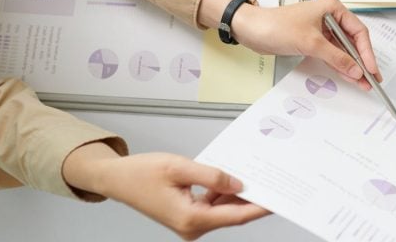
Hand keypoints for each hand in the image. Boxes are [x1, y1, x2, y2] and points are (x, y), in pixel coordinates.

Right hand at [63, 143, 268, 239]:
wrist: (117, 179)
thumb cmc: (141, 173)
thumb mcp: (180, 167)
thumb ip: (213, 176)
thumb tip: (239, 185)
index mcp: (191, 219)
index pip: (236, 216)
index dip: (259, 207)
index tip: (278, 199)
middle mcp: (191, 227)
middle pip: (232, 214)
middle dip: (252, 198)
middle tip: (272, 181)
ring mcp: (190, 224)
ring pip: (224, 210)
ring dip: (238, 195)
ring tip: (257, 176)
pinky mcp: (187, 216)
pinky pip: (213, 206)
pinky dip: (224, 194)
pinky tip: (233, 180)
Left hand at [199, 0, 380, 90]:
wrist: (252, 30)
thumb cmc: (275, 25)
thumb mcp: (310, 42)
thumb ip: (336, 57)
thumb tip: (355, 68)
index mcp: (333, 7)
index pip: (358, 31)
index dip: (367, 52)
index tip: (371, 68)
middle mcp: (330, 16)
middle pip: (353, 41)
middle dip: (362, 60)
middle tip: (372, 78)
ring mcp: (322, 29)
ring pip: (344, 49)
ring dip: (352, 65)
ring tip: (362, 81)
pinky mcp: (314, 40)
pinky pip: (333, 53)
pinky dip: (340, 64)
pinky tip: (347, 75)